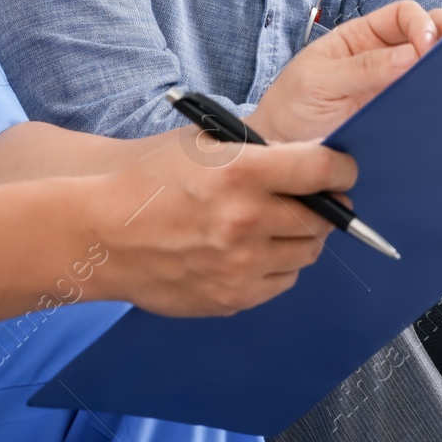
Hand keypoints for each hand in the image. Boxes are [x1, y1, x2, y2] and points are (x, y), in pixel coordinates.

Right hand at [92, 128, 356, 316]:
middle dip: (323, 206)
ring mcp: (240, 266)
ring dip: (301, 238)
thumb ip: (258, 150)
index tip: (341, 171)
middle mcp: (246, 221)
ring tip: (275, 225)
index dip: (341, 169)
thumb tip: (309, 161)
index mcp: (241, 173)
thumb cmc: (149, 182)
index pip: (322, 170)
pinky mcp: (231, 297)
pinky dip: (278, 266)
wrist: (99, 234)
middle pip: (322, 218)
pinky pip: (282, 282)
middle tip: (310, 200)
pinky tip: (253, 251)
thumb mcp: (203, 144)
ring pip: (307, 253)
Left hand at [249, 2, 441, 143]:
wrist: (276, 155)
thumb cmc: (289, 110)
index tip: (425, 46)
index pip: (403, 15)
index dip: (420, 24)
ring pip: (431, 71)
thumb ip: (362, 68)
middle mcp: (382, 59)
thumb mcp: (318, 81)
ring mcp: (392, 89)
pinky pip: (427, 106)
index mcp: (361, 38)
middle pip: (427, 36)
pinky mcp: (398, 118)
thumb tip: (411, 55)